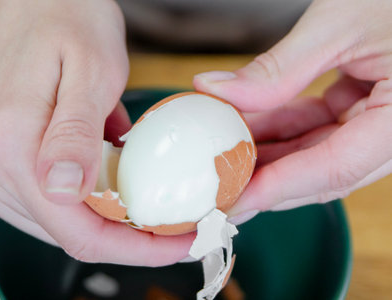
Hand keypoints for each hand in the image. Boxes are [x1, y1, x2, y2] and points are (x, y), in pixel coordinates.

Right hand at [0, 0, 192, 265]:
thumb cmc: (63, 17)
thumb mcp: (91, 68)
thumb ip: (75, 133)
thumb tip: (65, 193)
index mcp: (5, 142)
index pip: (76, 231)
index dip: (134, 247)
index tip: (178, 244)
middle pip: (65, 232)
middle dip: (123, 233)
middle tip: (169, 219)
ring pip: (54, 222)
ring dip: (102, 214)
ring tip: (138, 187)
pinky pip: (40, 201)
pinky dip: (80, 198)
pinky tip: (103, 172)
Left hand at [194, 0, 391, 222]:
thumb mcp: (339, 22)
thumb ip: (279, 68)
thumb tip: (216, 91)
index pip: (335, 167)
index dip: (277, 187)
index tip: (233, 200)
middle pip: (324, 171)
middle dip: (268, 179)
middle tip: (221, 186)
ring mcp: (385, 119)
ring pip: (318, 152)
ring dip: (270, 152)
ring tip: (226, 150)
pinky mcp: (370, 106)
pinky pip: (322, 128)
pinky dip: (285, 127)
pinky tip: (249, 125)